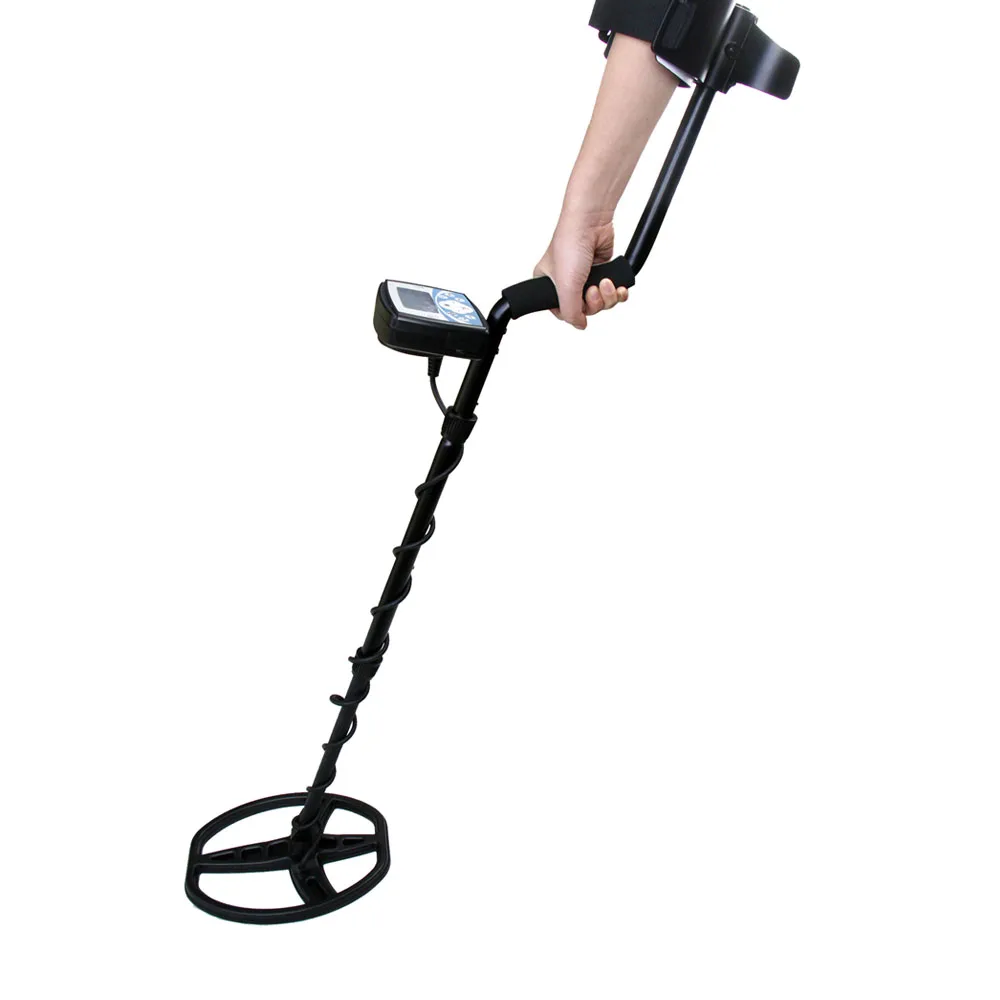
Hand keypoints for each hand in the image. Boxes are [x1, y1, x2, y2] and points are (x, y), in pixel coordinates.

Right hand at [533, 210, 628, 329]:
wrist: (590, 221)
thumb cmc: (570, 244)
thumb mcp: (565, 287)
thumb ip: (571, 313)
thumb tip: (579, 324)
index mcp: (548, 285)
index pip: (563, 312)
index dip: (575, 312)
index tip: (580, 305)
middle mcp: (566, 281)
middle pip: (585, 309)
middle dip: (595, 303)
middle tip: (593, 290)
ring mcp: (586, 276)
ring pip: (601, 302)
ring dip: (607, 297)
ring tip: (605, 282)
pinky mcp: (603, 270)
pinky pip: (613, 292)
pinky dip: (617, 292)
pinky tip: (617, 285)